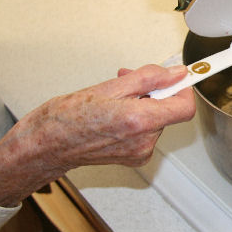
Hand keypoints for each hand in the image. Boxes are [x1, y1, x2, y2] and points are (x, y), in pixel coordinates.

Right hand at [0, 64, 194, 207]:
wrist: (46, 146)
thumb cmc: (66, 118)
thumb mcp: (110, 86)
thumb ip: (149, 78)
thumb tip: (175, 74)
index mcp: (139, 121)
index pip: (185, 106)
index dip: (184, 88)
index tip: (181, 76)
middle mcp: (144, 141)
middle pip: (168, 110)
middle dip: (154, 91)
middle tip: (131, 80)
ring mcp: (140, 152)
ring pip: (156, 119)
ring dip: (143, 103)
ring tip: (115, 97)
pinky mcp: (135, 158)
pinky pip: (147, 131)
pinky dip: (137, 118)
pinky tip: (115, 113)